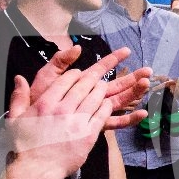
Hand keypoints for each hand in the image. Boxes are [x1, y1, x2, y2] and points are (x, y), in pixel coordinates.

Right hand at [7, 56, 112, 177]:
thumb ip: (19, 97)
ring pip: (94, 98)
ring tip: (103, 86)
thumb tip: (19, 78)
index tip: (78, 73)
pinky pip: (101, 115)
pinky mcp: (88, 135)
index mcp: (45, 103)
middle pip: (82, 86)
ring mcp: (77, 122)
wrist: (37, 170)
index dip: (74, 74)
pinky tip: (107, 103)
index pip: (64, 80)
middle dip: (91, 78)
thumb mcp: (16, 119)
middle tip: (96, 76)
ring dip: (100, 90)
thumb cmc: (25, 147)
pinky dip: (105, 107)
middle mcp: (62, 109)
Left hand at [32, 46, 152, 129]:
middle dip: (132, 77)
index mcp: (80, 85)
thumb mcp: (45, 78)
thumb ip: (59, 62)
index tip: (126, 51)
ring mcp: (93, 112)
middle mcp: (89, 98)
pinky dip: (129, 118)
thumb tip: (76, 48)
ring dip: (134, 93)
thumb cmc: (37, 104)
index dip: (113, 59)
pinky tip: (142, 113)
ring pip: (119, 101)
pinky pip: (115, 122)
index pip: (100, 69)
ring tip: (147, 84)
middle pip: (116, 86)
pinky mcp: (95, 126)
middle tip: (148, 71)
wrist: (31, 130)